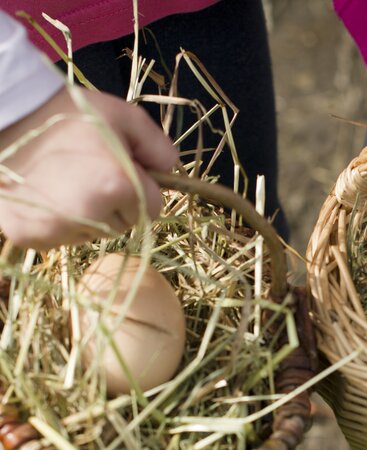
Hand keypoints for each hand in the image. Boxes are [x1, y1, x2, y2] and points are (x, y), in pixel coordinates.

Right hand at [0, 86, 178, 248]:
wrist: (5, 116)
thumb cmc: (68, 115)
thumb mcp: (122, 117)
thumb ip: (157, 144)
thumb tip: (171, 171)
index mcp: (118, 186)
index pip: (152, 209)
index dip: (138, 188)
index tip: (118, 170)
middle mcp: (91, 214)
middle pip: (123, 225)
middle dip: (115, 204)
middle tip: (88, 173)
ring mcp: (58, 229)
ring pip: (93, 234)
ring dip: (87, 215)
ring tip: (64, 182)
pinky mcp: (32, 237)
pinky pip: (61, 239)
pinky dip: (58, 223)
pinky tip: (46, 194)